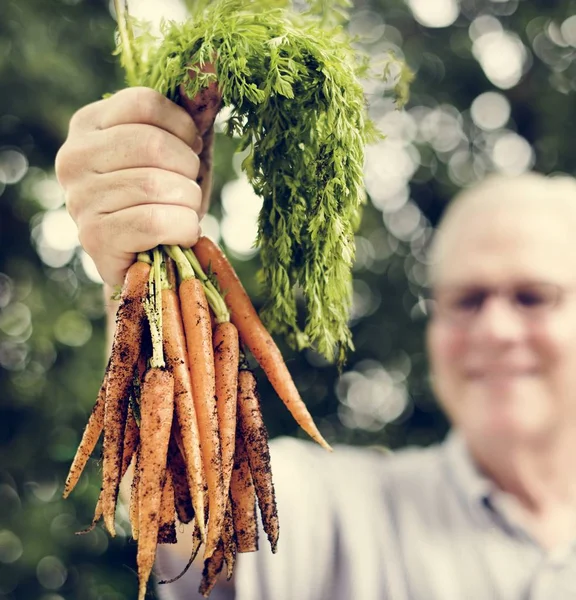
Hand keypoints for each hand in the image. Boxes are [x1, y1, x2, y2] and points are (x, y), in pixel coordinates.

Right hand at [55, 86, 210, 286]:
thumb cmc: (163, 199)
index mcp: (89, 124)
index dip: (183, 127)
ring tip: (185, 211)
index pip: (144, 103)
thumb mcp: (176, 152)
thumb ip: (190, 115)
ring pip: (157, 185)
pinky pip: (154, 222)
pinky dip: (184, 228)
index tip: (193, 147)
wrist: (146, 256)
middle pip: (152, 144)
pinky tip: (184, 232)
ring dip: (189, 203)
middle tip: (190, 187)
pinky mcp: (94, 237)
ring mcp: (79, 198)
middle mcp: (74, 157)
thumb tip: (211, 66)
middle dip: (189, 170)